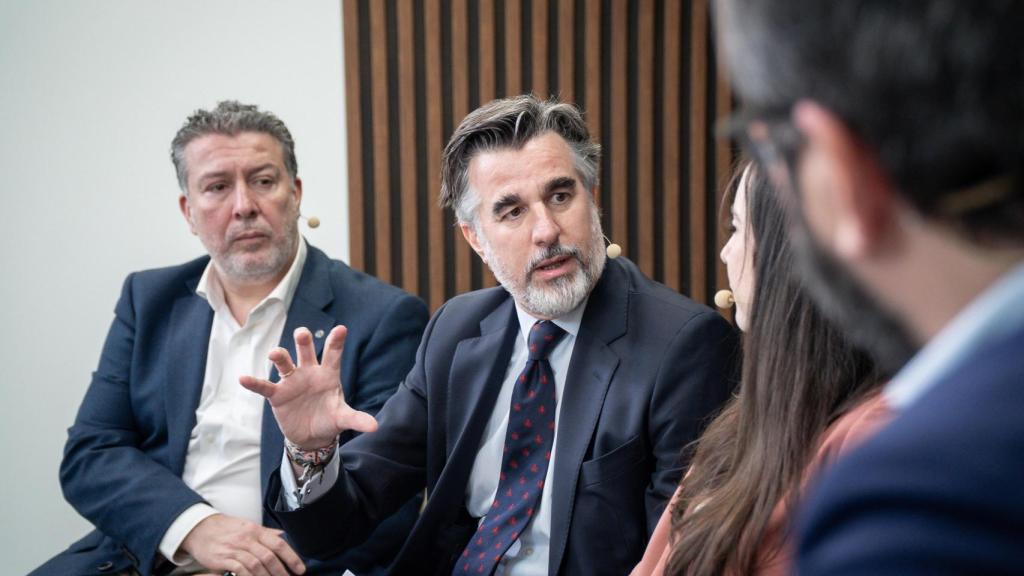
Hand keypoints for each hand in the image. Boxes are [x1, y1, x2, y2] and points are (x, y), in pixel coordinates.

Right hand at [179, 514, 304, 575]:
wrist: (199, 528)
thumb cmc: (226, 529)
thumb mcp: (247, 526)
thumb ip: (265, 533)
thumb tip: (283, 536)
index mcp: (256, 529)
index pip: (279, 544)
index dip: (292, 558)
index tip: (300, 569)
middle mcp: (246, 538)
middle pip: (269, 556)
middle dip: (281, 571)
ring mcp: (234, 548)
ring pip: (256, 565)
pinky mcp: (223, 558)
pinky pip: (240, 570)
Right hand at [240, 326, 377, 449]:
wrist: (312, 436)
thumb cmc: (329, 419)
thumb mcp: (343, 418)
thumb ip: (356, 419)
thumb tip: (375, 427)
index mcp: (328, 374)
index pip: (333, 354)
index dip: (336, 342)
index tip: (341, 329)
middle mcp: (309, 372)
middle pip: (305, 351)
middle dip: (303, 341)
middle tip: (302, 333)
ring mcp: (292, 381)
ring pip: (284, 363)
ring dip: (279, 357)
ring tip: (274, 354)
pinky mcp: (278, 395)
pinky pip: (264, 387)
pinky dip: (254, 383)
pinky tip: (243, 378)